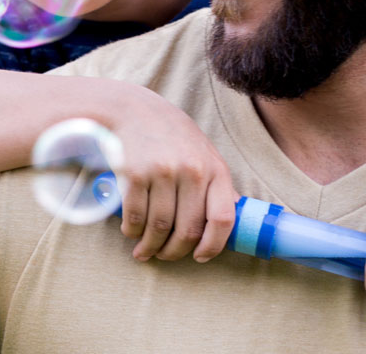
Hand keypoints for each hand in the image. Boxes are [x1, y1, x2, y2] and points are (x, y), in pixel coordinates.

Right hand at [106, 93, 236, 263]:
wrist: (134, 110)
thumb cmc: (173, 135)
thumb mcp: (203, 153)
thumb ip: (217, 183)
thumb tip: (233, 214)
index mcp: (215, 169)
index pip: (223, 219)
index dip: (213, 245)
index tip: (201, 256)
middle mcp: (192, 171)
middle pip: (188, 230)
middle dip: (175, 252)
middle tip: (165, 256)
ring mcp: (163, 172)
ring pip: (159, 228)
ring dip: (151, 246)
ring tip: (145, 250)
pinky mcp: (135, 174)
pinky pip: (136, 217)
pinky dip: (132, 232)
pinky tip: (132, 233)